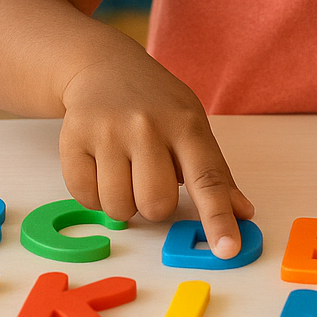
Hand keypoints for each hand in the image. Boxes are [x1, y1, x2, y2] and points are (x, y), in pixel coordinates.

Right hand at [58, 45, 252, 257]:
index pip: (207, 178)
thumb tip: (243, 214)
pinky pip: (85, 198)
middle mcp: (147, 126)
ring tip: (125, 170)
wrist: (104, 66)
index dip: (218, 218)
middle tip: (150, 176)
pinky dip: (95, 195)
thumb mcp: (192, 125)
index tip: (227, 250)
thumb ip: (215, 172)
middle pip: (156, 204)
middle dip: (155, 204)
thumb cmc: (157, 103)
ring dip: (124, 202)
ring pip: (119, 208)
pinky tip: (101, 167)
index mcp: (186, 124)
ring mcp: (107, 131)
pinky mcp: (73, 138)